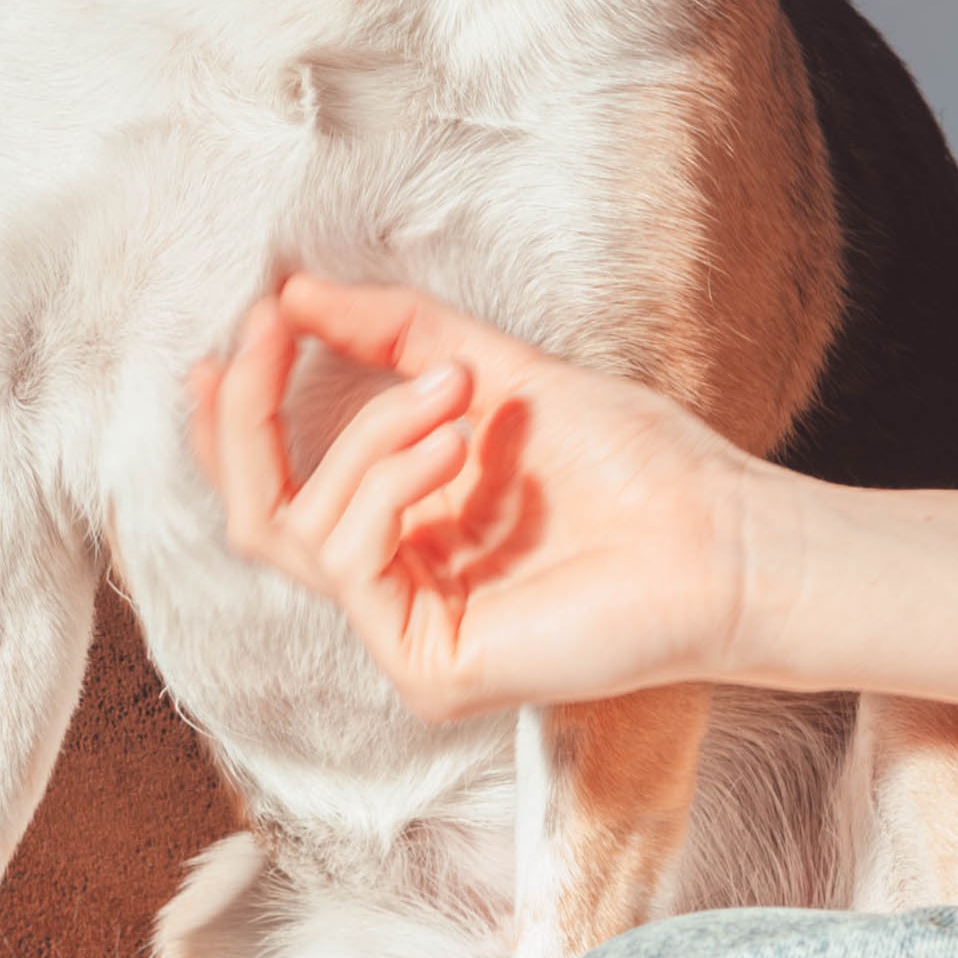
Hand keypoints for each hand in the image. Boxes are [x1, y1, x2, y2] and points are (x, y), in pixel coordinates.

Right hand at [189, 277, 782, 719]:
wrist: (720, 531)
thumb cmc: (634, 463)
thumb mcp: (500, 373)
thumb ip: (400, 335)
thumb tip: (299, 288)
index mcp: (407, 524)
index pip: (280, 482)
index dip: (238, 411)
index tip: (250, 320)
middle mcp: (396, 583)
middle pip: (256, 514)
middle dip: (246, 414)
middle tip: (270, 330)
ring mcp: (406, 632)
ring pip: (304, 526)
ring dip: (371, 432)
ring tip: (455, 389)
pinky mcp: (427, 668)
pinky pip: (353, 562)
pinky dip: (389, 485)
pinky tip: (456, 442)